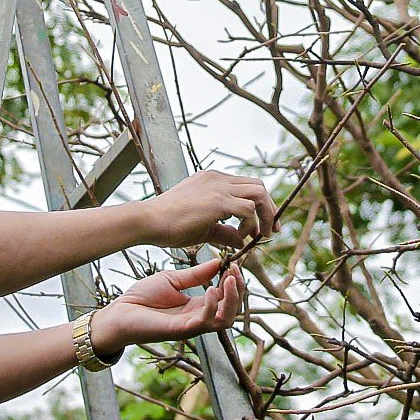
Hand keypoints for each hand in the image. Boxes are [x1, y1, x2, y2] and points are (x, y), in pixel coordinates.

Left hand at [92, 258, 244, 350]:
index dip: (233, 281)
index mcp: (197, 306)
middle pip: (232, 310)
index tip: (233, 263)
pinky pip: (206, 322)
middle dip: (238, 290)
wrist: (119, 312)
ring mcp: (191, 326)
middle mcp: (198, 318)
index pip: (226, 297)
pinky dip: (212, 305)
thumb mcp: (173, 279)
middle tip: (235, 270)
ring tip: (230, 279)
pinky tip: (210, 289)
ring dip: (232, 299)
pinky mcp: (181, 330)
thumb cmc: (141, 297)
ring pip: (225, 320)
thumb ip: (196, 274)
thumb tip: (219, 262)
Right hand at [141, 169, 276, 249]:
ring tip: (260, 235)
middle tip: (270, 230)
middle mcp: (217, 179)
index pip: (245, 185)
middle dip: (269, 208)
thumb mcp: (202, 228)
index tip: (262, 225)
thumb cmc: (168, 225)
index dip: (259, 204)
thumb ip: (224, 232)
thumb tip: (241, 241)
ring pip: (259, 192)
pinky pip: (248, 209)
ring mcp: (218, 187)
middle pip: (258, 185)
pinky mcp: (218, 201)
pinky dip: (251, 224)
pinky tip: (241, 236)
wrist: (148, 221)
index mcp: (212, 180)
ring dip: (265, 215)